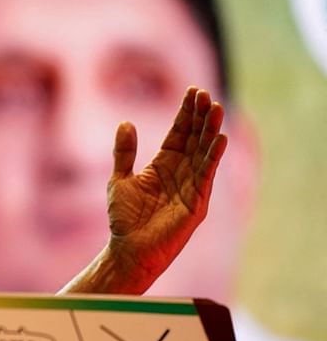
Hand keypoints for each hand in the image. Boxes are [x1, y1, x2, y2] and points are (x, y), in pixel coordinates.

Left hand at [105, 87, 227, 288]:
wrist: (129, 249)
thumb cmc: (124, 218)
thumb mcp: (120, 179)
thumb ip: (124, 152)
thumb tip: (126, 122)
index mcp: (163, 165)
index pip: (180, 133)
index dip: (186, 113)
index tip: (193, 91)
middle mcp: (181, 173)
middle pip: (195, 138)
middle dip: (201, 116)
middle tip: (206, 93)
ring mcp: (192, 187)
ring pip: (204, 153)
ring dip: (211, 131)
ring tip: (216, 108)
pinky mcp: (197, 202)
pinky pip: (206, 175)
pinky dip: (213, 157)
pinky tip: (219, 139)